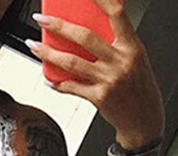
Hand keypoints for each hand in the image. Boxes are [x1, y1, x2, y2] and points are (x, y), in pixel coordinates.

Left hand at [27, 0, 164, 148]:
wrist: (143, 119)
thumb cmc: (137, 86)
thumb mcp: (133, 59)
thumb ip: (112, 46)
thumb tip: (80, 34)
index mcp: (132, 46)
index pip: (117, 13)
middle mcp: (121, 60)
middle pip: (85, 37)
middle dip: (59, 26)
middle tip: (41, 18)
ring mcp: (109, 79)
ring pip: (72, 62)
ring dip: (48, 54)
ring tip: (34, 46)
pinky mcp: (99, 97)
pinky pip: (71, 87)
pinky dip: (57, 83)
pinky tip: (47, 78)